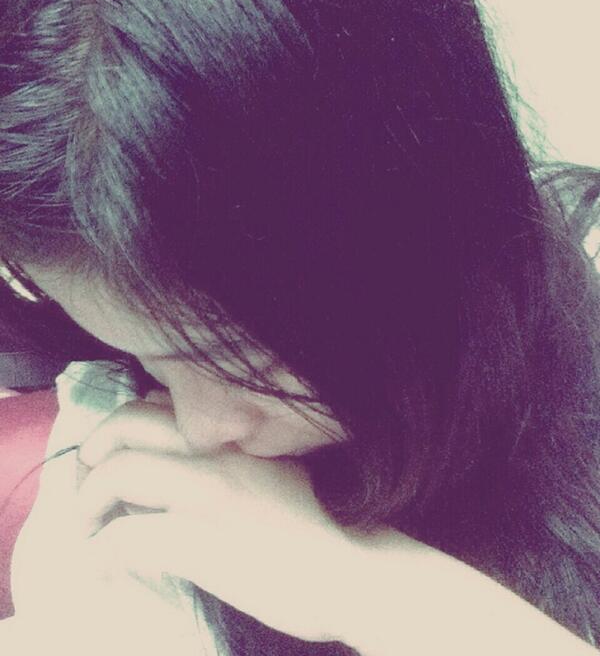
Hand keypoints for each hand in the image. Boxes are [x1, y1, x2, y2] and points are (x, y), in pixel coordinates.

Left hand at [75, 396, 361, 643]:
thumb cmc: (325, 525)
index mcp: (234, 435)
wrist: (359, 569)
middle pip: (128, 424)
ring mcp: (205, 494)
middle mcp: (215, 452)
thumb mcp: (280, 471)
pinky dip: (100, 554)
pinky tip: (103, 569)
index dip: (125, 427)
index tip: (116, 454)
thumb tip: (191, 459)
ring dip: (87, 500)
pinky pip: (125, 537)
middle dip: (93, 452)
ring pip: (117, 471)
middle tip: (89, 487)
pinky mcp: (198, 542)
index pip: (160, 405)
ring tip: (89, 528)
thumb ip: (235, 456)